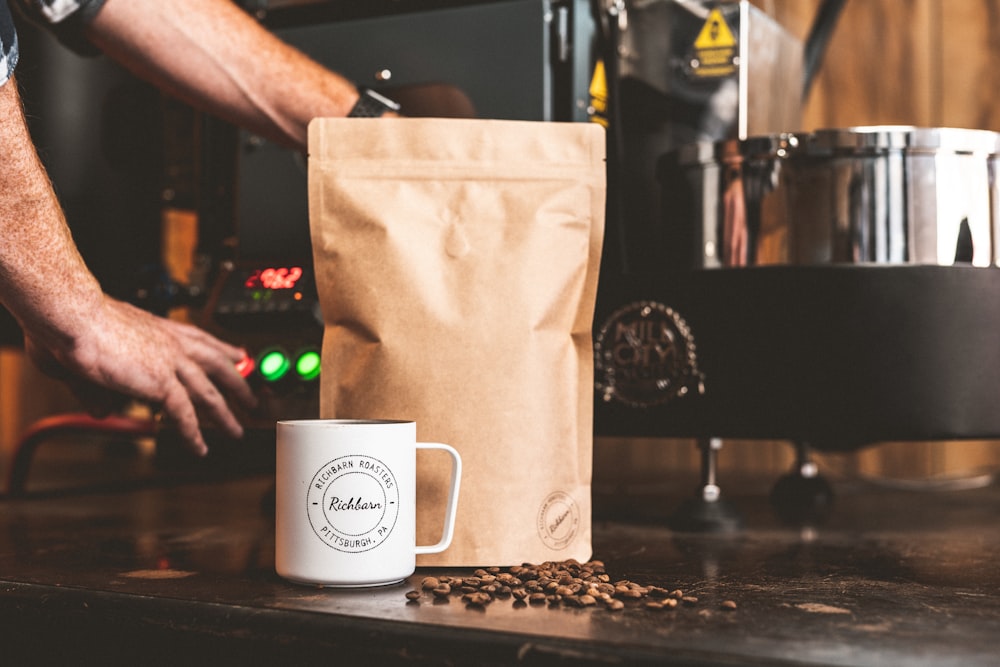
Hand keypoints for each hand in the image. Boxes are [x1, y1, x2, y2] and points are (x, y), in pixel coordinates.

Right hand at [24, 296, 256, 456]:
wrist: (74, 316)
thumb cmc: (74, 323)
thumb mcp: (91, 355)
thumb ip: (98, 388)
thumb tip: (102, 411)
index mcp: (160, 327)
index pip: (201, 338)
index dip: (221, 348)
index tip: (237, 354)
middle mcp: (171, 342)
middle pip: (217, 364)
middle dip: (237, 382)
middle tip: (251, 395)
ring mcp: (170, 362)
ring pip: (209, 393)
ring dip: (225, 414)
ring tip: (237, 430)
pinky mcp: (162, 382)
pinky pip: (185, 414)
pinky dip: (193, 433)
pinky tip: (199, 447)